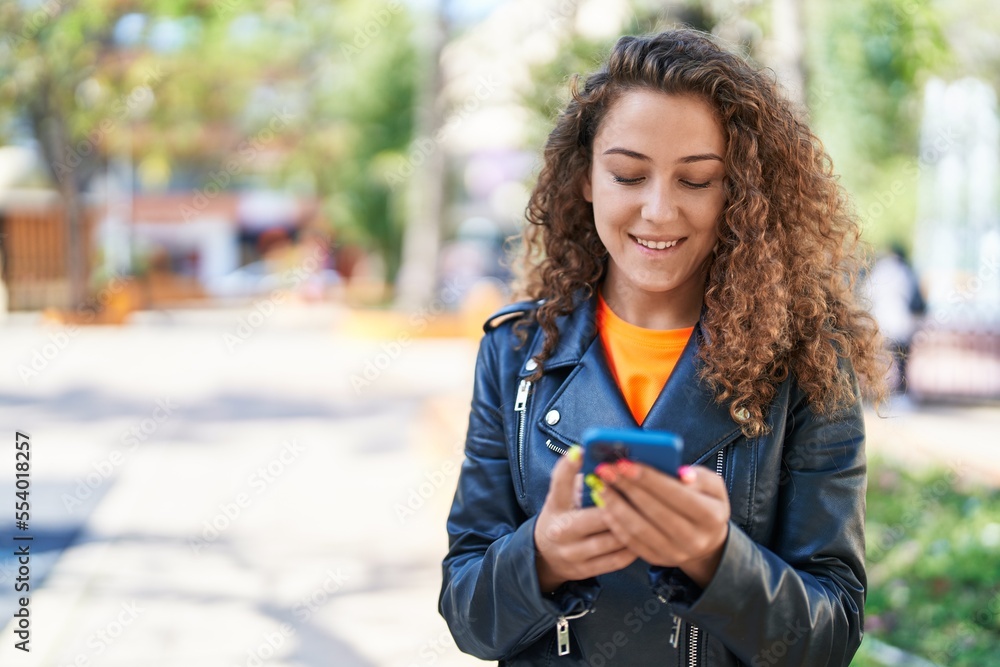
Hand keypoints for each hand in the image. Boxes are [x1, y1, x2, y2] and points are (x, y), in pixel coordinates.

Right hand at [534, 446, 636, 592]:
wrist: (546, 555)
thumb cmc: (563, 516)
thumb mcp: (562, 496)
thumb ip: (579, 479)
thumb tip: (604, 458)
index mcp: (555, 506)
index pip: (560, 483)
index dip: (569, 466)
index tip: (581, 450)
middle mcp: (560, 531)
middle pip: (599, 516)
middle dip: (623, 504)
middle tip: (644, 492)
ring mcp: (572, 554)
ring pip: (612, 539)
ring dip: (634, 526)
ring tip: (651, 515)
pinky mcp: (585, 570)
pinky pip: (617, 559)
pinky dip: (633, 547)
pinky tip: (645, 535)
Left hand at [592, 461, 729, 588]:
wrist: (706, 540)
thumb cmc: (705, 503)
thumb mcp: (713, 487)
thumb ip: (700, 476)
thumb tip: (680, 473)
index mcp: (711, 516)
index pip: (675, 494)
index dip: (648, 478)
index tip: (625, 463)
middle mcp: (695, 539)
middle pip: (654, 511)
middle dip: (627, 488)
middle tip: (606, 470)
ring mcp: (675, 553)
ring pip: (640, 529)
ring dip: (616, 506)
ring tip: (601, 486)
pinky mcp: (658, 559)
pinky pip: (632, 542)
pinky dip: (616, 523)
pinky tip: (605, 506)